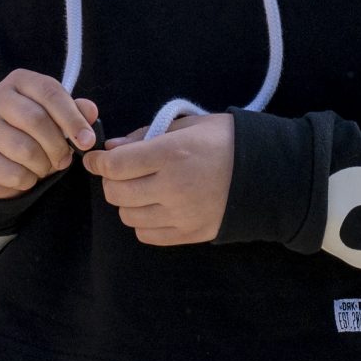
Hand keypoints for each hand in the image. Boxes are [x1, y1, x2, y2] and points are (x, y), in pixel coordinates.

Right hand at [0, 70, 98, 199]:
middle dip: (59, 145)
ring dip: (45, 165)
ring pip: (26, 149)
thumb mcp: (53, 117)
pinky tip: (26, 175)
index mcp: (18, 81)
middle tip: (66, 160)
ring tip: (45, 166)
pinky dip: (29, 180)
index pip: (49, 92)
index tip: (88, 141)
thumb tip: (90, 111)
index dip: (73, 118)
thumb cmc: (30, 132)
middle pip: (37, 120)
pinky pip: (14, 173)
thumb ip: (73, 111)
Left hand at [81, 113, 233, 244]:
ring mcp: (182, 214)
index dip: (98, 162)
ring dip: (127, 202)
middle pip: (117, 193)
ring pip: (129, 216)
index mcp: (172, 154)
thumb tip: (112, 149)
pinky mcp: (191, 234)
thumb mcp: (186, 125)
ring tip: (140, 189)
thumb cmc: (225, 141)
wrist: (267, 173)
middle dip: (110, 181)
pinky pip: (148, 235)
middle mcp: (173, 187)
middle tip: (119, 172)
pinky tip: (154, 207)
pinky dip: (143, 222)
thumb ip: (145, 136)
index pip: (116, 166)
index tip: (93, 159)